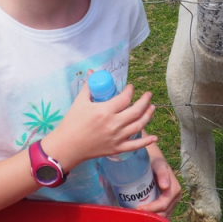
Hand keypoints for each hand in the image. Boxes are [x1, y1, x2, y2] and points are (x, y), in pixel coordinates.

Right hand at [41, 77, 156, 172]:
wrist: (67, 147)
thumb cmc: (72, 123)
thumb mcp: (80, 102)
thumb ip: (89, 86)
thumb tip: (92, 72)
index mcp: (104, 111)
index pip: (125, 98)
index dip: (130, 91)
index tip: (131, 87)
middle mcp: (113, 124)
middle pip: (136, 111)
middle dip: (145, 101)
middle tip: (148, 95)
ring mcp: (116, 138)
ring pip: (139, 126)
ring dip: (148, 116)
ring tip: (152, 108)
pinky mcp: (116, 149)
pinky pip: (135, 146)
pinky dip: (146, 142)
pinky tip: (155, 137)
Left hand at [137, 145, 181, 220]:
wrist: (154, 160)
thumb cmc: (155, 161)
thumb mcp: (159, 164)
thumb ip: (162, 173)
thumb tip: (165, 187)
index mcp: (175, 190)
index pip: (162, 205)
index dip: (151, 209)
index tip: (137, 209)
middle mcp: (175, 198)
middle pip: (163, 214)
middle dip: (150, 216)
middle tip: (134, 216)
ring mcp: (172, 203)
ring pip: (162, 217)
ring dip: (151, 219)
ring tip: (137, 217)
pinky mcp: (167, 205)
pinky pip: (161, 215)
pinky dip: (152, 217)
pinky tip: (142, 217)